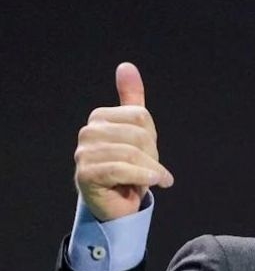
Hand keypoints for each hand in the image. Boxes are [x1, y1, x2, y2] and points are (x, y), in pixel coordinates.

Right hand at [74, 63, 174, 221]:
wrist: (119, 204)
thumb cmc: (129, 167)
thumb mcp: (136, 130)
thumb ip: (132, 99)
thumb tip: (127, 66)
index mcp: (100, 117)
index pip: (141, 116)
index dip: (153, 137)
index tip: (149, 153)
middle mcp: (88, 132)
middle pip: (139, 134)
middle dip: (152, 155)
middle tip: (150, 169)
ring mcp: (84, 153)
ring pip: (132, 153)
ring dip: (151, 170)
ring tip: (153, 179)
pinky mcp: (85, 174)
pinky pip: (122, 169)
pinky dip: (144, 177)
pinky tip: (156, 183)